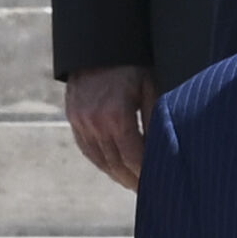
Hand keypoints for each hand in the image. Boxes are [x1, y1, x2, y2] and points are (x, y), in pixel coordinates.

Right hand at [64, 64, 154, 191]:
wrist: (98, 44)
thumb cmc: (132, 64)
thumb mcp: (150, 87)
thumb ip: (155, 119)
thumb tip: (163, 149)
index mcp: (117, 116)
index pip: (133, 158)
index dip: (145, 175)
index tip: (157, 186)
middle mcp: (95, 122)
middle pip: (115, 165)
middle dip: (132, 181)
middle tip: (148, 193)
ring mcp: (80, 121)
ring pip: (99, 160)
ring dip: (116, 175)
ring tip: (132, 183)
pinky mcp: (73, 118)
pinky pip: (87, 149)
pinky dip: (101, 162)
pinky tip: (114, 168)